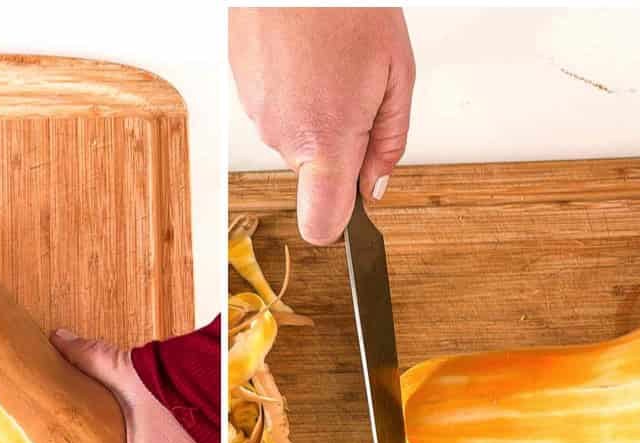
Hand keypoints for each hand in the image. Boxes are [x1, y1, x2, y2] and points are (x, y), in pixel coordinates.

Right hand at [229, 6, 414, 244]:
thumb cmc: (346, 7)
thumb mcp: (396, 74)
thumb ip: (389, 141)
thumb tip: (376, 183)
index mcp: (325, 139)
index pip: (322, 224)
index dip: (340, 224)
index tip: (354, 206)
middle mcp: (283, 135)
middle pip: (315, 173)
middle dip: (341, 145)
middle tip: (358, 95)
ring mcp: (258, 114)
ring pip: (297, 139)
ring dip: (318, 113)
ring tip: (331, 65)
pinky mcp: (243, 90)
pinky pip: (278, 110)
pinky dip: (295, 92)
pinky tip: (309, 58)